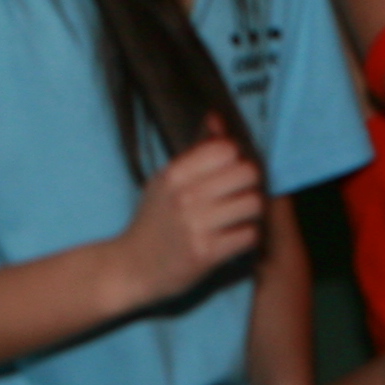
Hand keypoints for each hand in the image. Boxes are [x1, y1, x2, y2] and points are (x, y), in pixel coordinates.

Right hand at [120, 130, 266, 306]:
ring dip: (252, 212)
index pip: (226, 149)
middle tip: (241, 195)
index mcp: (175, 174)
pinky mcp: (207, 254)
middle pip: (247, 173)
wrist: (130, 267)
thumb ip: (195, 151)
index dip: (236, 160)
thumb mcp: (166, 180)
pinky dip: (247, 236)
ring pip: (253, 203)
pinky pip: (249, 235)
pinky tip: (236, 237)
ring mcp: (197, 226)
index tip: (231, 173)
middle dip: (250, 184)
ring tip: (240, 217)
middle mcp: (186, 197)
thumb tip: (217, 117)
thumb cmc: (152, 221)